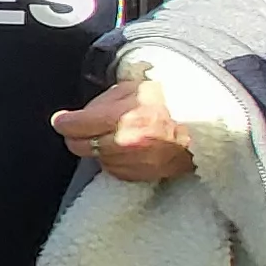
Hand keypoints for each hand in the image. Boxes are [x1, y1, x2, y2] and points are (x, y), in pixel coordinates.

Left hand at [49, 77, 193, 181]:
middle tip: (81, 129)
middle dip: (76, 136)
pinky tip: (123, 149)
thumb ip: (103, 100)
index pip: (76, 125)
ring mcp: (134, 162)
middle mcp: (126, 143)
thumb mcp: (134, 89)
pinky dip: (112, 160)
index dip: (64, 122)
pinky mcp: (141, 175)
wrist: (204, 127)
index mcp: (124, 116)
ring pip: (95, 159)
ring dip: (97, 149)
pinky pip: (113, 170)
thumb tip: (75, 115)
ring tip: (111, 136)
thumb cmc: (169, 102)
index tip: (62, 120)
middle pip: (80, 146)